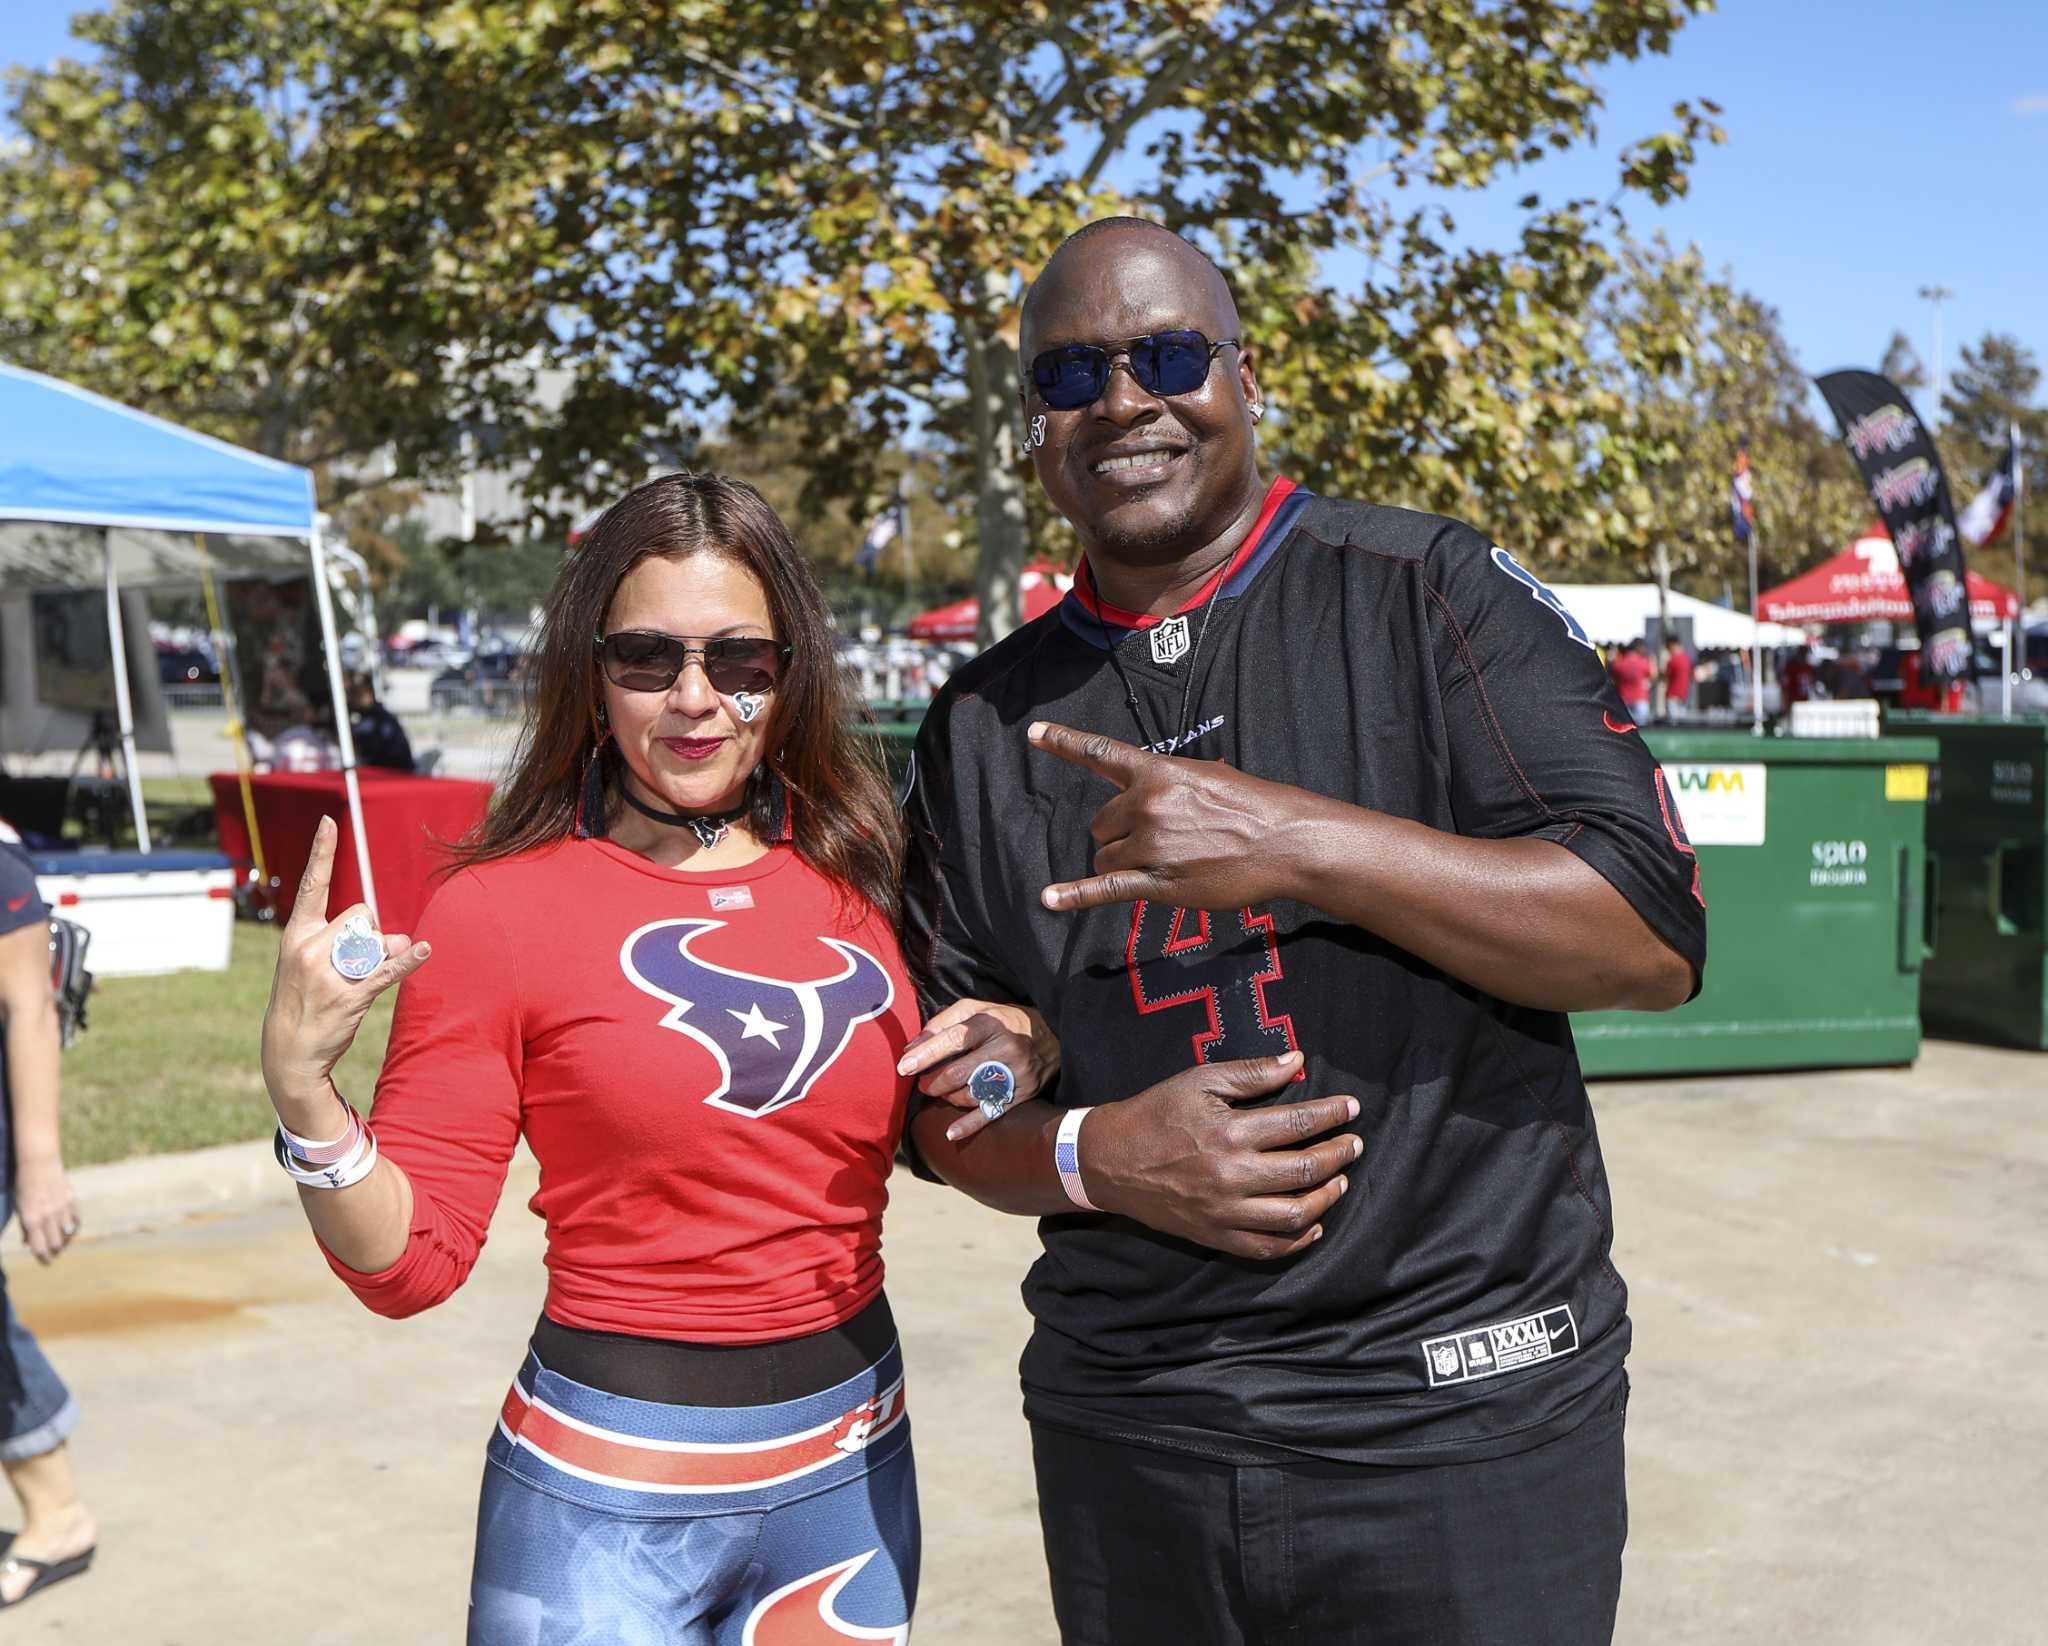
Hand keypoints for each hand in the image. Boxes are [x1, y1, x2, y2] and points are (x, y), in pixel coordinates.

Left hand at [13, 1157, 79, 1264]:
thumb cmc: (25, 1187)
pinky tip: (68, 1227)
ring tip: (60, 1240)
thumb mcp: (20, 1208)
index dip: (43, 1258)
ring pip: (68, 1234)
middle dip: (54, 1252)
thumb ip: (25, 1227)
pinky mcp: (72, 1202)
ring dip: (64, 1240)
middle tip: (52, 1253)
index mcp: (32, 1220)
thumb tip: (28, 1243)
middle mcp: (49, 1217)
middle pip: (57, 1244)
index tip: (44, 1262)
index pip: (40, 1247)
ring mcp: (63, 1209)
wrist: (40, 1165)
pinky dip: (73, 1227)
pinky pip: (76, 1221)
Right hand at [260, 816, 431, 1120]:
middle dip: (366, 932)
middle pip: (361, 914)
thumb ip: (359, 942)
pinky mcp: (350, 994)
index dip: (322, 853)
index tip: (329, 821)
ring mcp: (328, 971)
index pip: (312, 885)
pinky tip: (425, 950)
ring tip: (355, 981)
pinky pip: (387, 970)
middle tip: (349, 963)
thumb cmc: (306, 999)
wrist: (289, 1051)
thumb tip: (401, 939)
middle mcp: (309, 947)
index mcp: (297, 934)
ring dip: (380, 955)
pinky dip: (408, 961)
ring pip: (376, 940)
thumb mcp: (320, 964)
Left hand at [898, 998, 1059, 1142]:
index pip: (953, 1039)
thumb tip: (910, 1046)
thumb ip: (942, 1023)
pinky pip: (992, 1113)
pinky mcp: (1023, 1093)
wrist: (1053, 1036)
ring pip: (971, 1095)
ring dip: (949, 1097)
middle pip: (959, 1072)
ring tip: (943, 1092)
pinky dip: (969, 1125)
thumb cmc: (1005, 1020)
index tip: (904, 1066)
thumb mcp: (977, 1009)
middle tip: (923, 1084)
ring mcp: (1016, 1074)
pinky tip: (951, 1132)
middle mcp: (1005, 1048)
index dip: (926, 1053)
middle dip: (934, 1082)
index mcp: (991, 1023)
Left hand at [1027, 721, 1309, 912]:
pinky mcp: (1157, 882)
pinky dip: (1074, 895)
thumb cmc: (1250, 807)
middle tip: (1165, 838)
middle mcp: (1147, 805)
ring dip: (1124, 860)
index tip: (1032, 732)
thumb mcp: (1203, 777)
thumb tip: (1139, 800)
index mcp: (1158, 773)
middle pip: (1101, 823)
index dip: (1064, 742)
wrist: (1284, 841)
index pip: (1102, 754)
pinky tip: (1049, 899)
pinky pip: (1105, 888)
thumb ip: (1163, 784)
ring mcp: (1150, 846)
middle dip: (1121, 832)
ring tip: (1168, 861)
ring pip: (1105, 856)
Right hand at [1083, 1050, 1361, 1259]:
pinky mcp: (1216, 1236)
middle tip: (1354, 1143)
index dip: (1332, 1114)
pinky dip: (1297, 1240)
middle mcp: (1232, 1176)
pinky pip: (1267, 1248)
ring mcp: (1225, 1212)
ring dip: (1326, 1197)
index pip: (1299, 1123)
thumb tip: (1298, 1061)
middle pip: (1305, 1169)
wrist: (1110, 1160)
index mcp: (1230, 1133)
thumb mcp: (1199, 1081)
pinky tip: (1313, 1223)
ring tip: (1340, 1179)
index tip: (1351, 1108)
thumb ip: (1251, 1073)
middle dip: (1339, 1153)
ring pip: (1294, 1215)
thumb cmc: (1155, 1113)